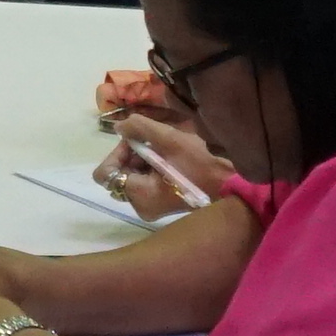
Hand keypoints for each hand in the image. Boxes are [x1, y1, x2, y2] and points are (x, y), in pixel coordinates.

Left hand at [97, 122, 220, 222]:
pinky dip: (149, 169)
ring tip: (164, 151)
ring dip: (141, 160)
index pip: (105, 173)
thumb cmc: (200, 164)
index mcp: (138, 195)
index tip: (137, 141)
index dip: (117, 153)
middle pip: (118, 174)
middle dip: (131, 155)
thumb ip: (139, 128)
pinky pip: (142, 184)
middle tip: (153, 143)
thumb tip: (118, 127)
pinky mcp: (159, 206)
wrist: (230, 185)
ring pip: (130, 177)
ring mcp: (149, 208)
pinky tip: (168, 160)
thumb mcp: (169, 139)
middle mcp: (139, 207)